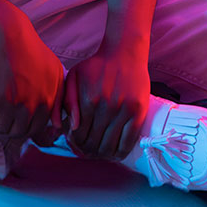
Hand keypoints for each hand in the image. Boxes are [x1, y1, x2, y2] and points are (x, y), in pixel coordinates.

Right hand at [0, 5, 64, 142]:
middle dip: (8, 126)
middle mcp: (37, 102)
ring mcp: (17, 103)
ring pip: (2, 129)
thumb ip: (57, 94)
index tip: (13, 115)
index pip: (37, 127)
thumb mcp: (52, 69)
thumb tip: (56, 125)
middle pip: (19, 131)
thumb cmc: (25, 46)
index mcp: (52, 95)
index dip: (23, 123)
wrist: (6, 30)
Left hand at [63, 41, 150, 159]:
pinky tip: (116, 153)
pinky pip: (128, 141)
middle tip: (88, 150)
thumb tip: (71, 128)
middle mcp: (106, 107)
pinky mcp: (138, 112)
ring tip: (100, 152)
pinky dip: (120, 152)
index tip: (77, 143)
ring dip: (102, 154)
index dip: (75, 143)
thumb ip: (67, 101)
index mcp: (88, 101)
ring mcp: (123, 110)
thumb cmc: (97, 66)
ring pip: (109, 146)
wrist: (125, 53)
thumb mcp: (74, 77)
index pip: (78, 135)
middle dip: (87, 151)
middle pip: (93, 143)